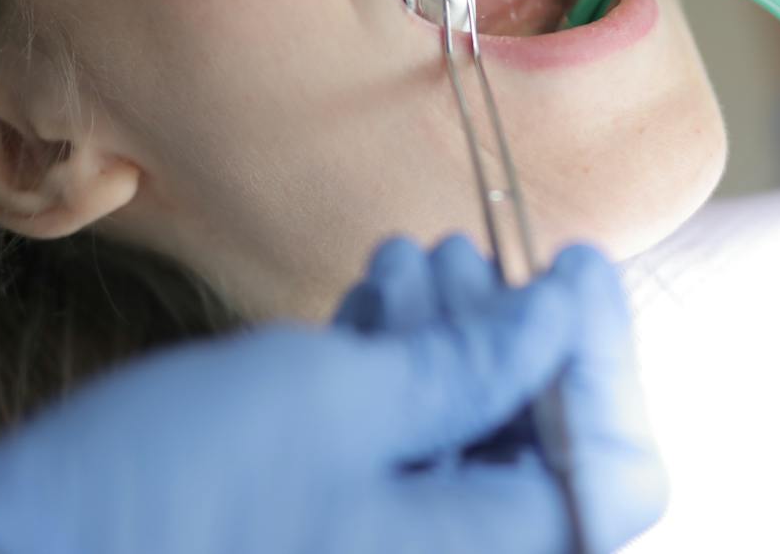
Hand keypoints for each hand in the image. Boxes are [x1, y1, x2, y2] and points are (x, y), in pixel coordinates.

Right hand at [0, 237, 666, 553]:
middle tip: (469, 254)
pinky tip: (363, 307)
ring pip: (457, 446)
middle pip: (532, 451)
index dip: (600, 362)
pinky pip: (394, 464)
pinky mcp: (316, 546)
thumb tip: (565, 320)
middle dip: (510, 337)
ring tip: (405, 265)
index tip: (578, 269)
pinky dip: (390, 383)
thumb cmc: (172, 494)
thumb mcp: (343, 397)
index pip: (607, 470)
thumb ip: (474, 362)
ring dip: (445, 346)